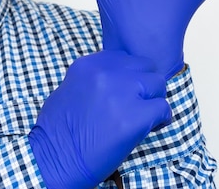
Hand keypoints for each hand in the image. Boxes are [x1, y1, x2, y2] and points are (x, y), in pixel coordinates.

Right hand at [29, 51, 170, 188]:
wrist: (54, 160)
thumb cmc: (56, 131)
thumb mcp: (68, 89)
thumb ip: (93, 78)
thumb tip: (115, 79)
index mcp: (88, 65)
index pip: (124, 57)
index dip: (129, 74)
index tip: (127, 89)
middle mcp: (106, 73)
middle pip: (145, 67)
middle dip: (144, 84)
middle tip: (138, 103)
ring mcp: (122, 93)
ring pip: (158, 84)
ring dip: (153, 100)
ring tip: (144, 117)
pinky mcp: (135, 117)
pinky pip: (163, 108)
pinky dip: (160, 120)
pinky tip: (149, 129)